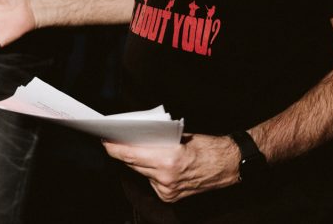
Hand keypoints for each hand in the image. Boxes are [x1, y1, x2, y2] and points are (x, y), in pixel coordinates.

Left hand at [101, 134, 239, 202]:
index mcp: (168, 160)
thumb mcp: (179, 135)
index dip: (115, 148)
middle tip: (114, 141)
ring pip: (142, 173)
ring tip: (131, 149)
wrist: (228, 165)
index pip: (131, 155)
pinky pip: (151, 181)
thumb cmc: (207, 146)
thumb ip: (157, 139)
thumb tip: (136, 137)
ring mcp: (167, 190)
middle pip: (133, 164)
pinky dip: (149, 172)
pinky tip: (151, 163)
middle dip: (124, 153)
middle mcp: (165, 178)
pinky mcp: (170, 197)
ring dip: (137, 162)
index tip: (105, 141)